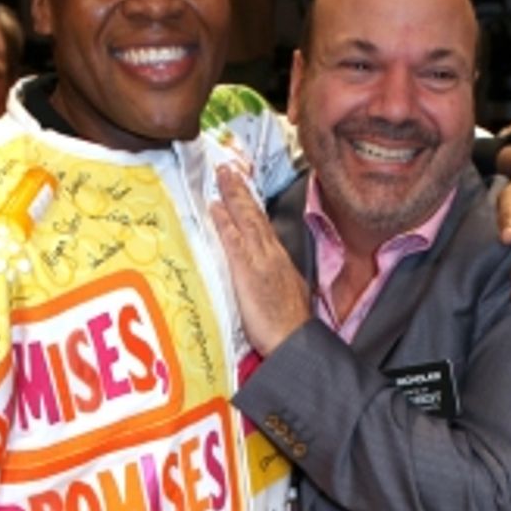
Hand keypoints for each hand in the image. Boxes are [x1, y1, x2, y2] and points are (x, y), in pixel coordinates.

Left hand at [211, 164, 311, 354]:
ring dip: (233, 195)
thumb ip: (275, 283)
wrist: (294, 341)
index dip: (252, 208)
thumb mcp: (287, 298)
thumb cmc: (289, 328)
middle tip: (229, 168)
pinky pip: (234, 239)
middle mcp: (272, 255)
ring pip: (246, 220)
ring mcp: (260, 260)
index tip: (243, 191)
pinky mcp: (247, 271)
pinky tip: (216, 206)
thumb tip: (269, 279)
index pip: (264, 228)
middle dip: (242, 191)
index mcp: (280, 261)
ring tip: (222, 174)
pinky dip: (225, 221)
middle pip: (256, 217)